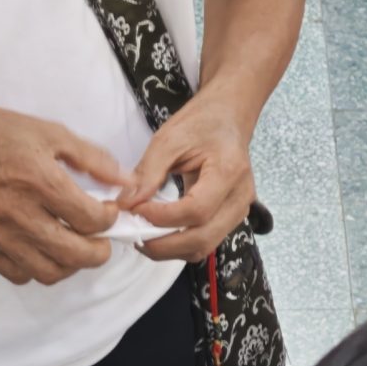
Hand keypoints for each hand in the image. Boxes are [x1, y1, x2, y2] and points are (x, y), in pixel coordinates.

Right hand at [0, 99, 121, 285]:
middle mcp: (18, 213)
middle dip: (99, 252)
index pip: (91, 219)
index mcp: (39, 181)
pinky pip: (18, 274)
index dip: (110, 219)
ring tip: (73, 246)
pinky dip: (37, 267)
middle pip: (74, 254)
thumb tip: (126, 181)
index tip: (108, 211)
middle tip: (102, 241)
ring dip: (69, 264)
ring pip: (48, 272)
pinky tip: (41, 248)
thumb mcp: (50, 133)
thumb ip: (92, 159)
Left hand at [119, 93, 260, 264]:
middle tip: (133, 234)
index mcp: (229, 171)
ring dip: (170, 249)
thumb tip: (126, 204)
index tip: (135, 210)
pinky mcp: (230, 217)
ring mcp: (239, 210)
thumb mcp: (169, 139)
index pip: (196, 211)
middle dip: (163, 245)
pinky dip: (179, 244)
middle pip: (202, 238)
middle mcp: (240, 197)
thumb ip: (148, 173)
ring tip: (143, 235)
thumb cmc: (203, 122)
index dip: (162, 217)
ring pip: (204, 247)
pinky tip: (159, 232)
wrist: (229, 116)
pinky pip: (205, 241)